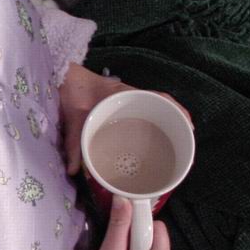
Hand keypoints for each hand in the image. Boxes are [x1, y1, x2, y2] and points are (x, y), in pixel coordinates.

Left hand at [57, 63, 193, 175]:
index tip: (187, 126)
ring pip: (153, 112)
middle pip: (161, 107)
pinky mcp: (118, 108)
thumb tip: (74, 171)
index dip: (177, 111)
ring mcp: (126, 102)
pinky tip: (149, 144)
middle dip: (175, 122)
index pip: (159, 98)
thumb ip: (73, 143)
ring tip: (172, 146)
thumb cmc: (71, 91)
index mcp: (125, 94)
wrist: (61, 78)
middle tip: (183, 142)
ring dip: (164, 125)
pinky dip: (147, 127)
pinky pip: (139, 116)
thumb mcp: (73, 118)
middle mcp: (130, 97)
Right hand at [84, 196, 175, 249]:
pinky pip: (145, 248)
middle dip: (134, 233)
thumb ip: (119, 224)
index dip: (138, 223)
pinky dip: (132, 247)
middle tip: (117, 246)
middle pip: (154, 232)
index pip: (157, 227)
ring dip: (131, 240)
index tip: (121, 227)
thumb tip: (123, 198)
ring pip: (148, 239)